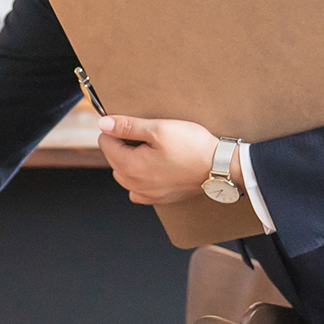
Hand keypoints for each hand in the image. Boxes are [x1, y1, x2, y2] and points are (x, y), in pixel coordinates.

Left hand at [96, 114, 219, 205]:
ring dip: (129, 161)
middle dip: (122, 145)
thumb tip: (104, 124)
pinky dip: (139, 177)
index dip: (115, 129)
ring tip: (149, 149)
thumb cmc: (192, 147)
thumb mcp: (159, 129)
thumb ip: (128, 126)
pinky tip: (152, 167)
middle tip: (144, 135)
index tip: (130, 125)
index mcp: (130, 166)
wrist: (220, 167)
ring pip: (123, 174)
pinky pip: (137, 188)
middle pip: (112, 159)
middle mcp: (134, 184)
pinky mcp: (159, 198)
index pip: (105, 143)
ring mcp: (147, 194)